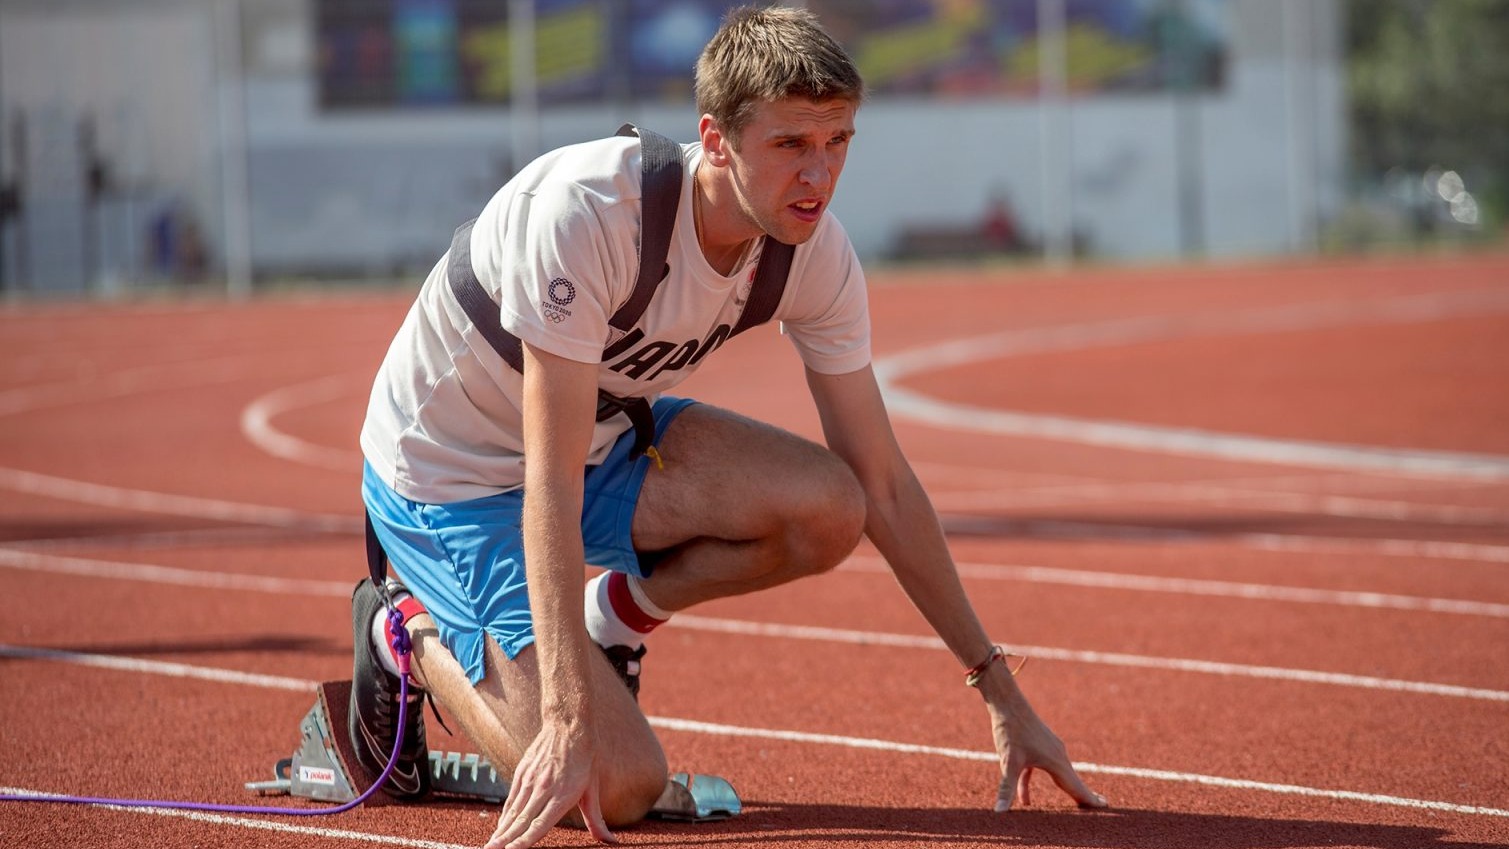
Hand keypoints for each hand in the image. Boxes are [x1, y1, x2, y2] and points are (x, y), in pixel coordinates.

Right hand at [484, 719, 617, 848]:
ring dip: (501, 830)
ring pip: (513, 811)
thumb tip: (611, 841)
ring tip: (491, 846)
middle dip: (505, 839)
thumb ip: (596, 819)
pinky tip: (500, 828)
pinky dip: (505, 815)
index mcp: (562, 795)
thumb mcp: (593, 788)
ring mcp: (531, 780)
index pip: (540, 824)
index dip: (525, 840)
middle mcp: (544, 789)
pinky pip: (512, 799)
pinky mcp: (522, 772)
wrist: (567, 724)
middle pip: (521, 821)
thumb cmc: (585, 757)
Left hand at [981, 669, 1106, 811]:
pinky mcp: (1039, 745)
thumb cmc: (1011, 731)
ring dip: (1066, 789)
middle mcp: (1057, 755)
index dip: (1090, 800)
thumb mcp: (1008, 762)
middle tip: (1103, 806)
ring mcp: (1049, 749)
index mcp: (1056, 761)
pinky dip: (1035, 783)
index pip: (1076, 786)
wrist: (1007, 702)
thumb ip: (1007, 788)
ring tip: (1076, 803)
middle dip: (1085, 796)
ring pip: (1059, 775)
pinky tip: (1025, 799)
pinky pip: (1041, 769)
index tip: (1106, 807)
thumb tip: (999, 812)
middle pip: (1073, 781)